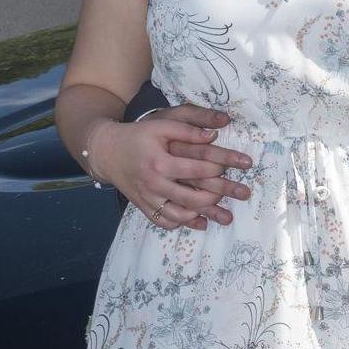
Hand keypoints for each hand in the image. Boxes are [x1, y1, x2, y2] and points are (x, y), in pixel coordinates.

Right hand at [88, 106, 251, 229]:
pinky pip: (165, 221)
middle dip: (222, 196)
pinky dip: (183, 223)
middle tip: (243, 194)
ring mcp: (148, 198)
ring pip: (180, 214)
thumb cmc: (137, 136)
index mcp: (160, 162)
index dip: (221, 167)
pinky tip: (198, 221)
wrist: (106, 151)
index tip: (240, 165)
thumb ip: (187, 129)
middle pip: (193, 197)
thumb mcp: (161, 126)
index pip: (197, 169)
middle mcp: (154, 184)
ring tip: (225, 213)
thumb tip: (215, 135)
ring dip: (205, 214)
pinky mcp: (143, 207)